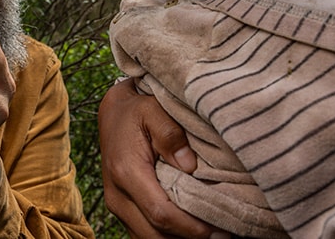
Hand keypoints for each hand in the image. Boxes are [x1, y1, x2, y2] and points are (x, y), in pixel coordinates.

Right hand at [99, 78, 225, 237]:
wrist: (111, 113)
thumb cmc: (135, 110)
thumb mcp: (153, 110)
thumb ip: (170, 134)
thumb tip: (190, 165)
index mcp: (126, 172)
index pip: (161, 213)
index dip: (191, 227)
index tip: (220, 229)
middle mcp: (117, 194)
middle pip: (154, 235)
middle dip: (188, 238)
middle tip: (223, 234)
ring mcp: (116, 204)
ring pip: (148, 238)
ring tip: (210, 233)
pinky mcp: (120, 208)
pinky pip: (143, 233)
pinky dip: (168, 236)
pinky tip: (190, 229)